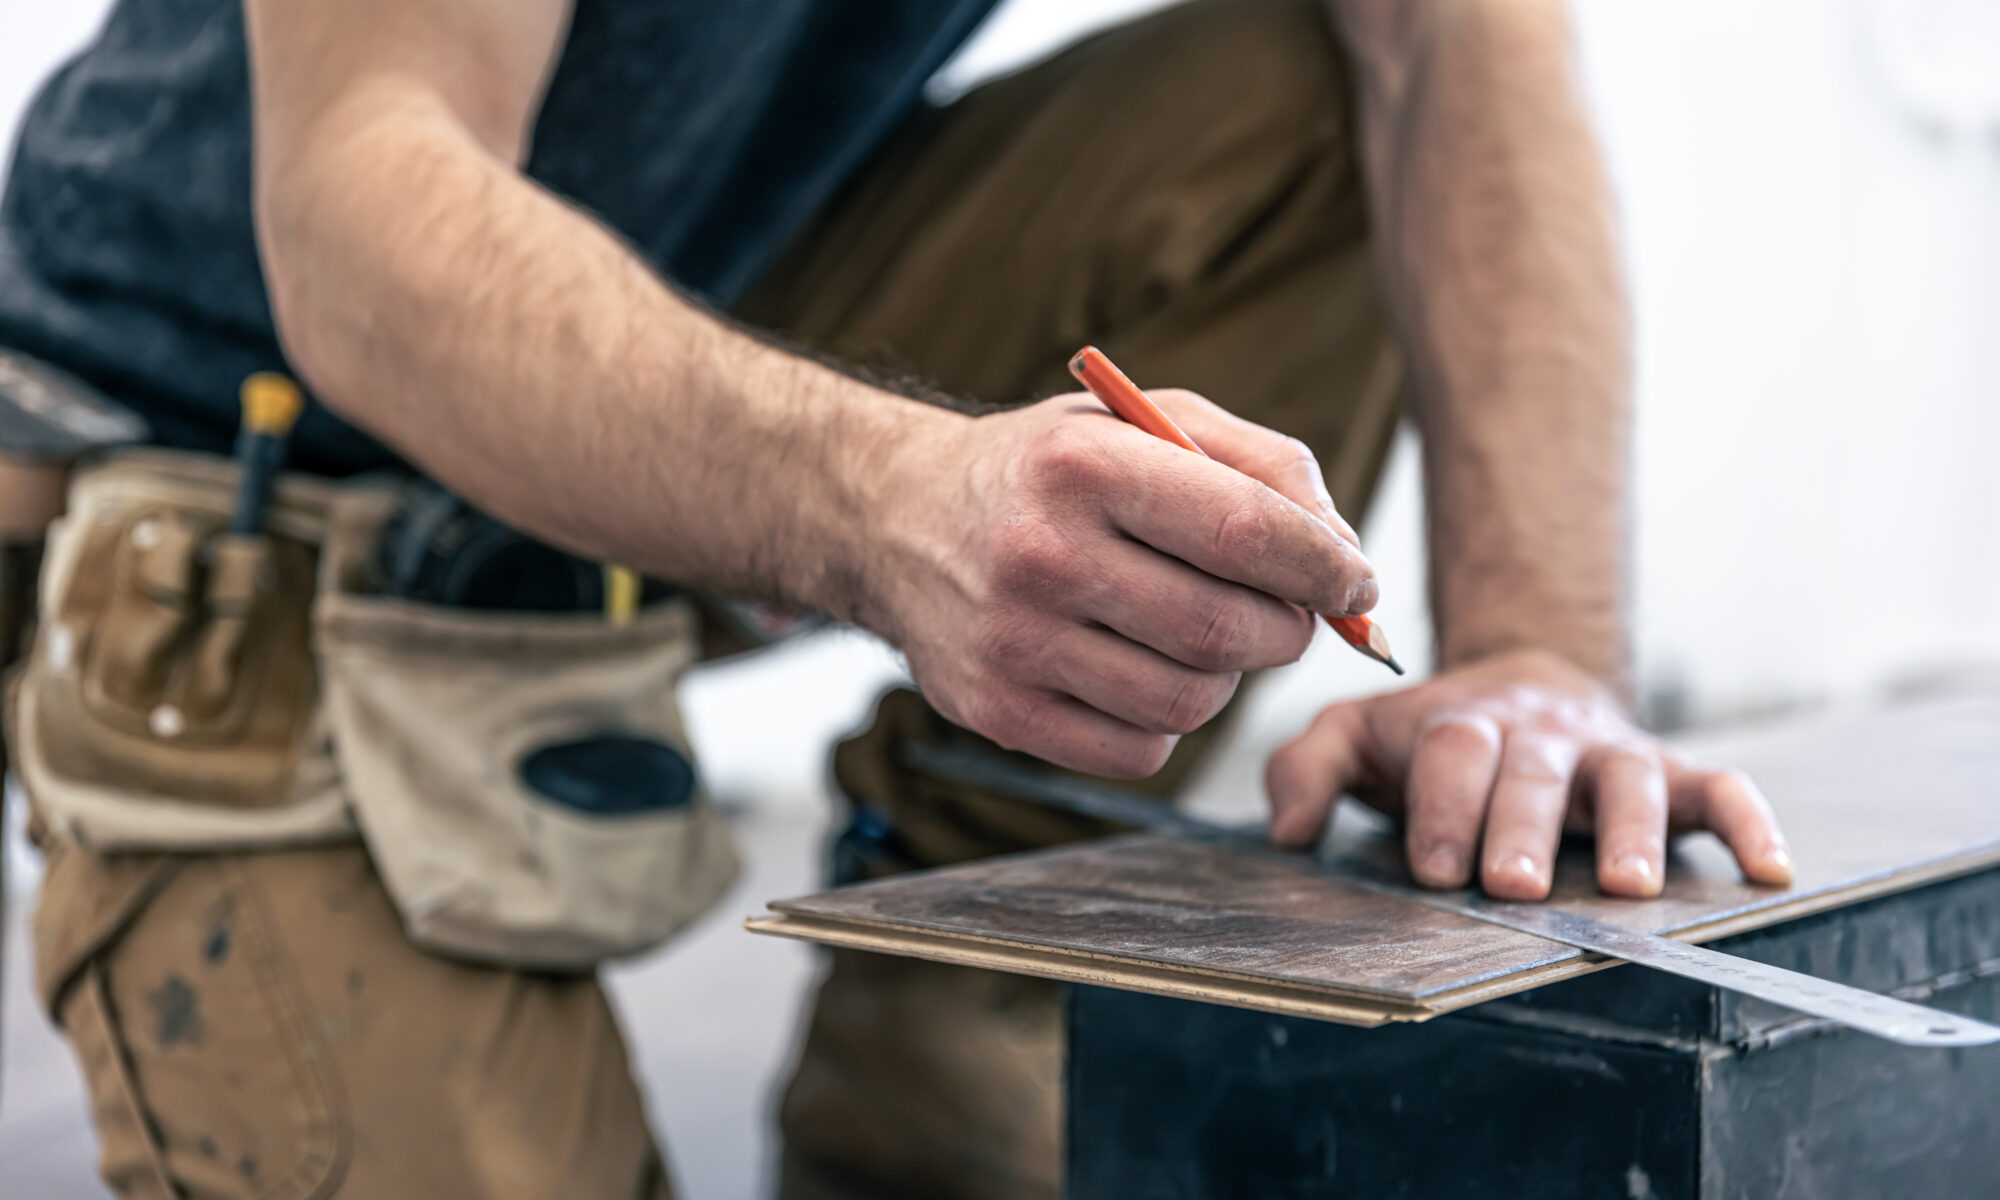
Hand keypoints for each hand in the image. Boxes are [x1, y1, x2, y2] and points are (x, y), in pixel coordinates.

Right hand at [868, 389, 1375, 777]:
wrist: (900, 519)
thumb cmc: (1052, 471)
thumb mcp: (1149, 422)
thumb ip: (1264, 467)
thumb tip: (1348, 560)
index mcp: (1084, 463)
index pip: (1244, 531)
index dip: (1325, 568)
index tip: (1357, 585)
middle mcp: (1040, 553)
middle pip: (1226, 629)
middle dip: (1285, 629)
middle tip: (1282, 613)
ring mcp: (1011, 641)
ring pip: (1190, 702)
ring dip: (1224, 678)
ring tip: (1198, 635)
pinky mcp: (996, 711)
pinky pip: (1139, 752)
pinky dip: (1165, 724)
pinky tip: (1139, 671)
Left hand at [1263, 649, 1793, 898]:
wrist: (1518, 681)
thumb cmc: (1427, 733)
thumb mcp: (1354, 734)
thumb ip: (1306, 768)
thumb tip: (1287, 831)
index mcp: (1460, 724)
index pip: (1450, 755)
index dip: (1445, 807)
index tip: (1436, 869)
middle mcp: (1538, 734)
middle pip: (1533, 771)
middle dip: (1522, 827)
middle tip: (1511, 886)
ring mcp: (1605, 752)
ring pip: (1627, 780)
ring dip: (1628, 830)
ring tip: (1625, 886)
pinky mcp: (1667, 771)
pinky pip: (1718, 788)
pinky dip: (1748, 823)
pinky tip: (1769, 868)